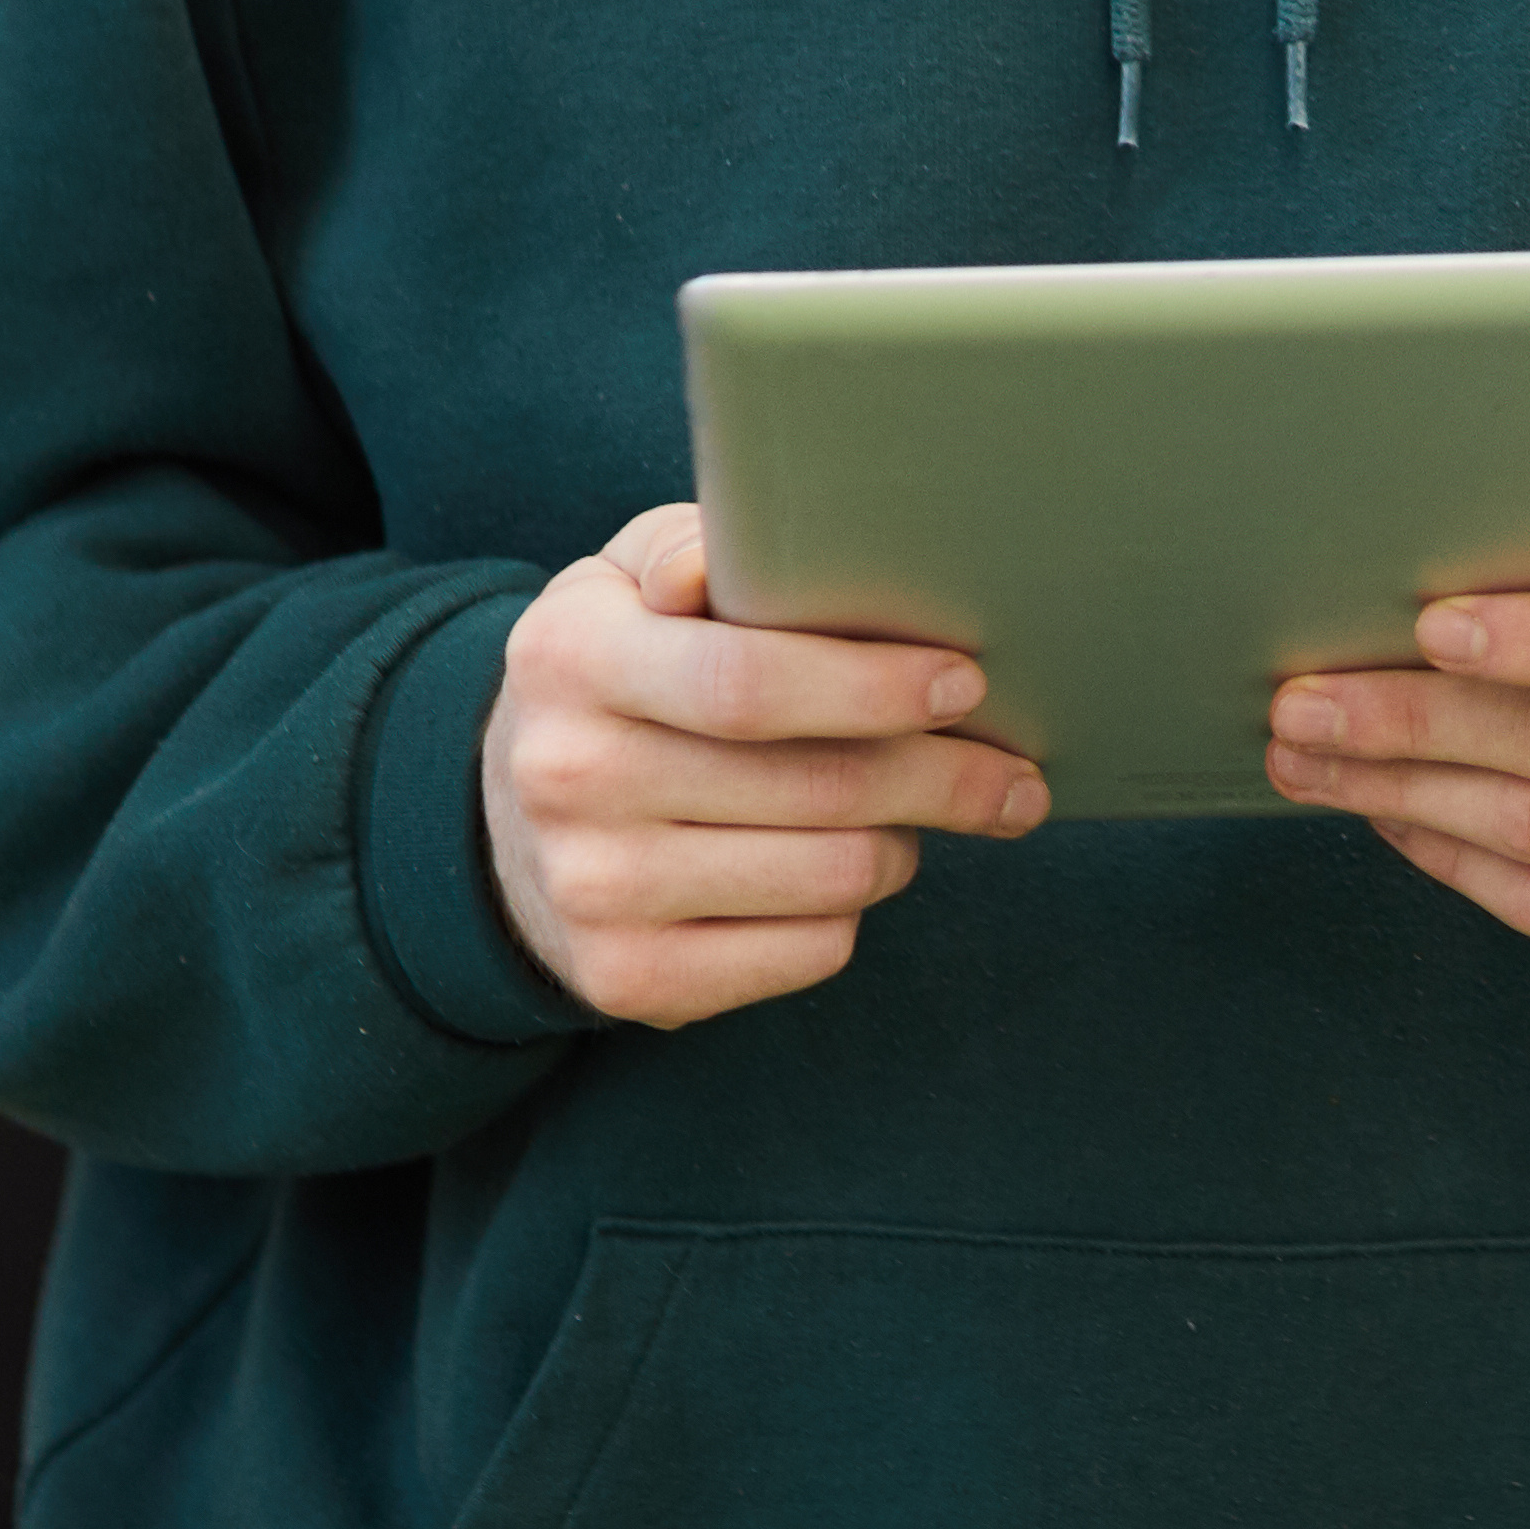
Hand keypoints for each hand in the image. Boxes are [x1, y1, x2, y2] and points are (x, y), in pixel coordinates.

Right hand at [481, 503, 1050, 1028]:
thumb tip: (721, 564)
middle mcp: (568, 778)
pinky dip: (854, 909)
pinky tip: (848, 866)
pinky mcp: (627, 978)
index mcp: (571, 657)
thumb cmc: (625, 665)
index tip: (965, 682)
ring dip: (906, 842)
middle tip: (1016, 771)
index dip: (873, 687)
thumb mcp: (631, 578)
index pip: (746, 684)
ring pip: (831, 877)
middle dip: (944, 776)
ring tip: (917, 810)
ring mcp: (591, 889)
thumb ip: (694, 549)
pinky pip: (808, 952)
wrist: (513, 814)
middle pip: (815, 787)